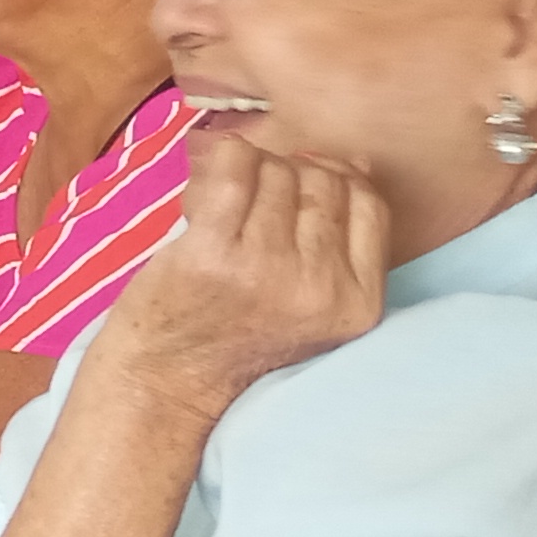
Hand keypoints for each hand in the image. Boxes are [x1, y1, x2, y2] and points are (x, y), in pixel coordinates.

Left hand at [95, 135, 388, 417]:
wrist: (167, 377)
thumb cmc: (235, 332)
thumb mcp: (310, 302)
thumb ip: (341, 242)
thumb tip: (358, 164)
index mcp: (358, 303)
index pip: (370, 205)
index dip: (339, 177)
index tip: (304, 180)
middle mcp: (321, 288)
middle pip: (323, 184)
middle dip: (289, 174)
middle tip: (254, 198)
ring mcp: (267, 269)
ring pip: (278, 174)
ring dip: (253, 172)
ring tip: (229, 201)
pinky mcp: (214, 253)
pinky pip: (234, 171)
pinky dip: (225, 159)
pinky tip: (212, 175)